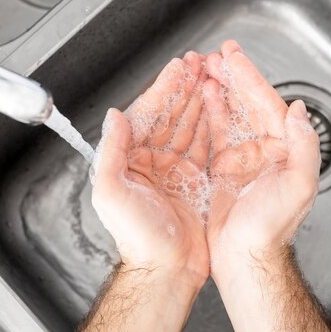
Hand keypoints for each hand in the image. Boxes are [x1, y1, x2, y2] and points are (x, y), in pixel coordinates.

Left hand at [92, 52, 209, 285]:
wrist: (166, 269)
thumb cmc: (138, 239)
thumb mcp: (113, 194)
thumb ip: (111, 153)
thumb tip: (113, 117)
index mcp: (132, 160)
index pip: (149, 115)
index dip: (164, 88)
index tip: (178, 67)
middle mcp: (154, 161)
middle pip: (171, 115)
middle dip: (185, 87)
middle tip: (200, 63)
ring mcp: (176, 170)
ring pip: (190, 126)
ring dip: (200, 100)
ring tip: (212, 77)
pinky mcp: (196, 181)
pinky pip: (205, 146)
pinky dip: (212, 125)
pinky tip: (219, 108)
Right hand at [202, 40, 320, 272]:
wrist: (244, 256)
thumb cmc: (271, 228)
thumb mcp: (298, 186)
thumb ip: (304, 147)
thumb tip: (301, 111)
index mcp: (284, 150)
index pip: (267, 104)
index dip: (250, 78)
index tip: (235, 57)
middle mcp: (264, 150)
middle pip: (248, 103)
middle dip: (232, 76)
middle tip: (218, 54)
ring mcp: (242, 157)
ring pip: (230, 113)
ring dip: (219, 89)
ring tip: (205, 68)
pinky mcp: (221, 168)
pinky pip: (214, 133)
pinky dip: (208, 112)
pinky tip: (202, 97)